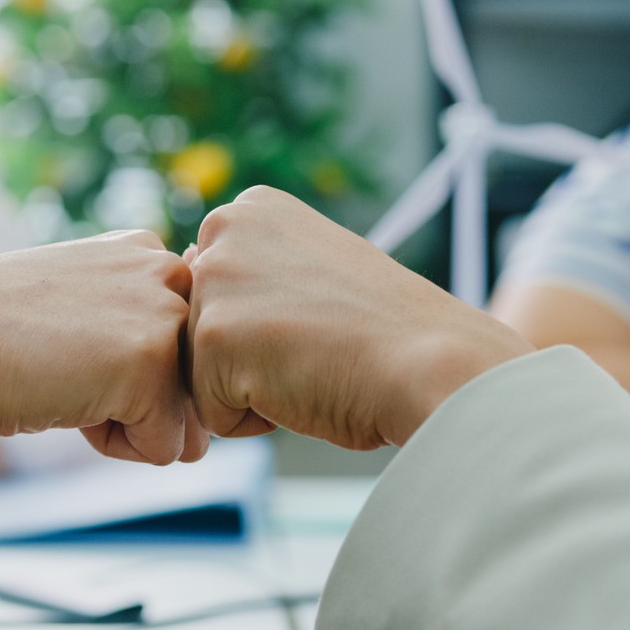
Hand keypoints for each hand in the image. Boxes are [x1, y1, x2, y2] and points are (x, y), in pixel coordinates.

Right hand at [0, 230, 206, 464]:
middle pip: (193, 387)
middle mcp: (169, 271)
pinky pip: (164, 449)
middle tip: (62, 366)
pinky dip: (111, 446)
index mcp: (148, 252)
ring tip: (64, 380)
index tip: (62, 344)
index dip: (122, 374)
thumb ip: (146, 357)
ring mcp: (166, 314)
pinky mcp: (155, 364)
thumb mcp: (81, 324)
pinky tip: (64, 401)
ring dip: (126, 425)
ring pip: (186, 422)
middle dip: (135, 402)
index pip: (180, 351)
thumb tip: (200, 443)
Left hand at [186, 187, 533, 449]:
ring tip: (310, 364)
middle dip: (251, 356)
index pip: (219, 293)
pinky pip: (214, 411)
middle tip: (317, 343)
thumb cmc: (386, 331)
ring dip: (254, 388)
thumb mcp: (314, 274)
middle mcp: (223, 230)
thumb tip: (207, 299)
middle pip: (201, 329)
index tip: (321, 318)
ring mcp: (214, 281)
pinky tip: (302, 388)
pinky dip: (257, 419)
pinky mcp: (212, 337)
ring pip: (204, 372)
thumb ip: (259, 276)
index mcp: (252, 209)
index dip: (270, 325)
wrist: (429, 360)